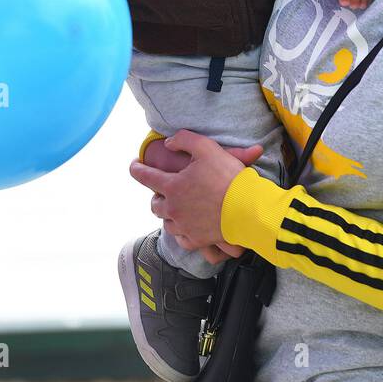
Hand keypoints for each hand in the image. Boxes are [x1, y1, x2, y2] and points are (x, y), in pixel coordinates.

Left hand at [132, 130, 262, 255]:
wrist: (248, 209)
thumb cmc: (228, 177)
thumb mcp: (206, 148)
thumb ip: (184, 140)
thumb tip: (168, 143)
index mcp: (172, 186)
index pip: (145, 176)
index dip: (137, 169)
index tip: (134, 165)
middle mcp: (174, 209)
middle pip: (154, 204)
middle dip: (156, 196)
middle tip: (163, 191)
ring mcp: (184, 227)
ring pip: (166, 223)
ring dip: (169, 214)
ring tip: (177, 208)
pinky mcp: (197, 240)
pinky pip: (181, 239)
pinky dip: (181, 233)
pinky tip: (187, 227)